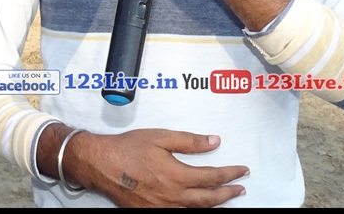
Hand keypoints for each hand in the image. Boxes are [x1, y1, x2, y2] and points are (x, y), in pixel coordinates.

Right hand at [66, 129, 247, 206]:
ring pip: (195, 211)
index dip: (230, 174)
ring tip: (225, 199)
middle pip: (209, 200)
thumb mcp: (161, 137)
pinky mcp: (150, 213)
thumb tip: (214, 142)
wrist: (100, 164)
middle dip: (228, 194)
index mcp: (176, 175)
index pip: (212, 177)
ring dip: (214, 206)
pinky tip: (197, 208)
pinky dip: (192, 212)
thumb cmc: (128, 148)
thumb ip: (190, 141)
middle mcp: (172, 196)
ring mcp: (161, 208)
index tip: (242, 170)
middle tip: (241, 189)